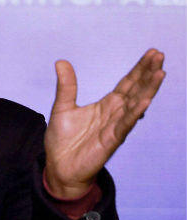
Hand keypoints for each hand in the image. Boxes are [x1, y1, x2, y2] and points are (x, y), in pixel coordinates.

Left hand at [44, 49, 164, 198]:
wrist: (58, 166)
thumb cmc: (63, 140)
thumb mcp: (62, 107)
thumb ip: (66, 86)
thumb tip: (61, 62)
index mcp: (106, 105)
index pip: (127, 83)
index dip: (140, 69)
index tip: (153, 53)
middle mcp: (115, 114)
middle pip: (136, 90)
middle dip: (148, 73)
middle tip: (160, 55)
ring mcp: (115, 127)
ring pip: (135, 105)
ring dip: (148, 89)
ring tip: (160, 73)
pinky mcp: (111, 141)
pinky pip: (125, 125)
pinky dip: (134, 113)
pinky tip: (144, 101)